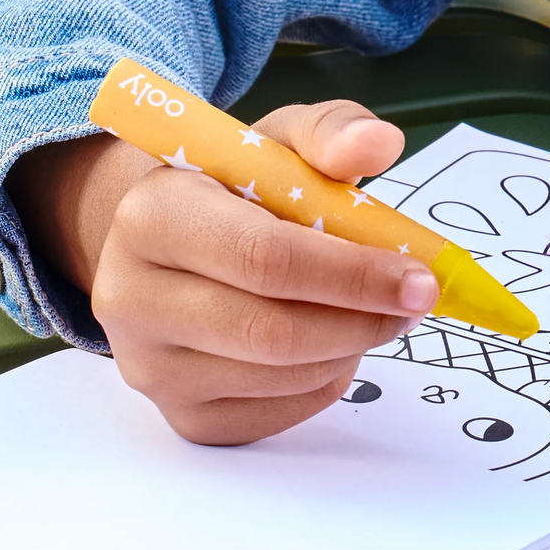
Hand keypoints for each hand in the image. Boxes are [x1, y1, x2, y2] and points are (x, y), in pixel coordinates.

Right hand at [17, 99, 431, 444]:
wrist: (168, 247)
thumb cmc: (230, 192)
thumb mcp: (275, 143)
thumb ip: (330, 133)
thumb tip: (380, 143)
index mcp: (151, 217)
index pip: (264, 258)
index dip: (352, 272)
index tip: (418, 276)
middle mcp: (131, 299)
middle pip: (270, 332)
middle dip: (361, 319)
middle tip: (413, 303)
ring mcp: (149, 367)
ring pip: (280, 377)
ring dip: (348, 348)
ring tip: (367, 310)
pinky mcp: (178, 416)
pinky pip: (275, 414)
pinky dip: (323, 381)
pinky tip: (327, 341)